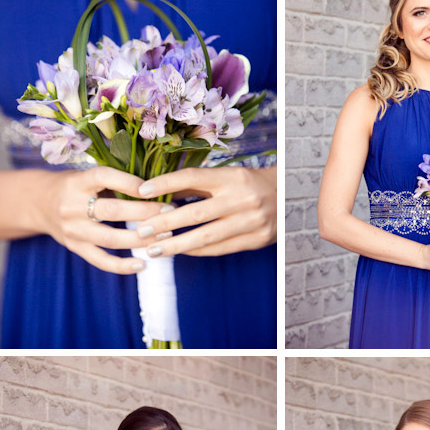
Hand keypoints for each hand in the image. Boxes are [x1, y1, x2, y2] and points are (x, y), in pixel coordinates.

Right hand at [41, 168, 173, 274]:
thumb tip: (155, 186)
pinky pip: (100, 260)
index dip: (131, 183)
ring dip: (140, 239)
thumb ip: (113, 182)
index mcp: (77, 182)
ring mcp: (73, 230)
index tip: (155, 187)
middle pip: (113, 211)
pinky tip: (142, 264)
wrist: (38, 204)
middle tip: (170, 213)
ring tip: (164, 237)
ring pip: (110, 238)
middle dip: (145, 213)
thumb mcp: (86, 176)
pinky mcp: (75, 247)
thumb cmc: (73, 186)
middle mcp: (72, 206)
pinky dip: (122, 265)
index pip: (105, 178)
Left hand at [132, 166, 276, 256]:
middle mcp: (242, 198)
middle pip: (195, 212)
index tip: (140, 191)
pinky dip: (196, 251)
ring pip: (205, 236)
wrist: (288, 195)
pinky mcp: (257, 239)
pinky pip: (219, 248)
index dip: (165, 184)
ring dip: (175, 246)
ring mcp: (251, 220)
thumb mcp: (226, 177)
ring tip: (153, 250)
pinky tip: (178, 253)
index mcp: (232, 176)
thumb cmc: (248, 184)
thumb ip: (196, 185)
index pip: (192, 178)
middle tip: (141, 231)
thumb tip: (158, 193)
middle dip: (164, 224)